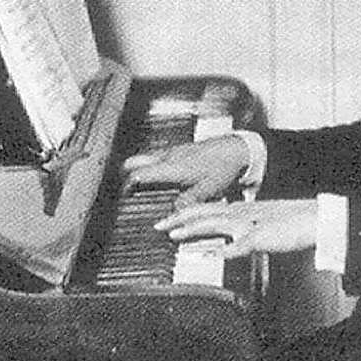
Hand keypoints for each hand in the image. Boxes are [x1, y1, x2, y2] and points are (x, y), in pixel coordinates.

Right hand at [122, 134, 248, 208]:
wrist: (237, 149)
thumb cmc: (224, 167)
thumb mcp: (208, 190)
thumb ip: (189, 202)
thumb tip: (174, 212)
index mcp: (172, 167)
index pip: (138, 174)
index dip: (126, 185)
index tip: (123, 196)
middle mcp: (168, 157)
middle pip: (134, 162)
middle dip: (126, 175)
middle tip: (126, 190)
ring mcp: (173, 152)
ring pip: (146, 159)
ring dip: (140, 171)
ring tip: (141, 188)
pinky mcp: (180, 151)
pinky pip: (158, 158)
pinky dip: (152, 168)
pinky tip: (162, 179)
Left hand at [155, 199, 317, 258]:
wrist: (314, 219)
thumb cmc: (290, 223)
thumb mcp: (260, 224)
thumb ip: (240, 233)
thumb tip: (223, 244)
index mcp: (239, 210)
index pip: (205, 209)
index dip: (183, 214)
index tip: (166, 221)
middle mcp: (240, 213)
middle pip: (202, 214)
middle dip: (177, 220)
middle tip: (157, 227)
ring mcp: (249, 224)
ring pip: (214, 224)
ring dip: (192, 231)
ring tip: (173, 236)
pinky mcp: (260, 237)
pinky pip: (238, 245)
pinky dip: (221, 250)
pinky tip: (208, 255)